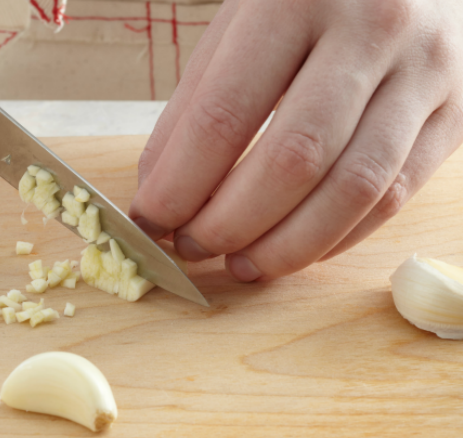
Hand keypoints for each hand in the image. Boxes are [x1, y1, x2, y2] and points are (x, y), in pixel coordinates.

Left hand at [130, 0, 462, 281]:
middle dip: (230, 224)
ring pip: (352, 190)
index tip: (152, 222)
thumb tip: (160, 191)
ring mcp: (427, 73)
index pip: (224, 116)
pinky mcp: (457, 113)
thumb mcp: (238, 26)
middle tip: (193, 247)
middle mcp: (372, 30)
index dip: (180, 185)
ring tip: (241, 265)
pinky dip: (335, 237)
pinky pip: (394, 196)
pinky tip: (296, 249)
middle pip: (293, 160)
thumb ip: (194, 105)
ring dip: (285, 247)